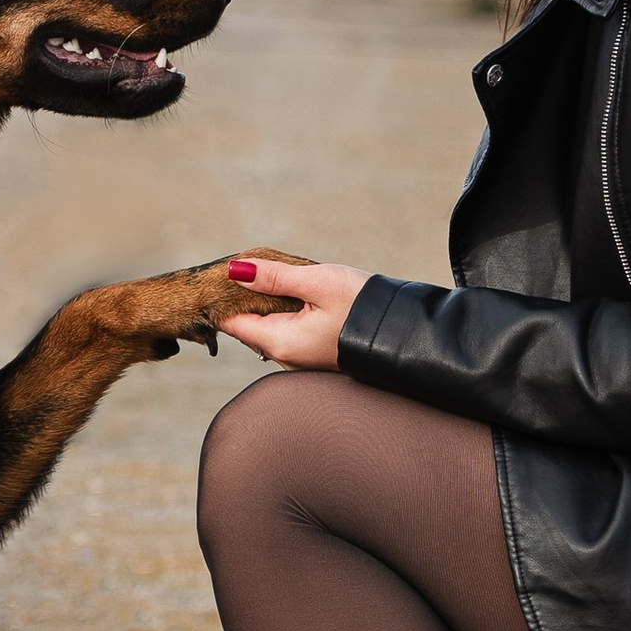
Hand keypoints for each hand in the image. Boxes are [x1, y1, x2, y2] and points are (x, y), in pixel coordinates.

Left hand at [217, 257, 369, 370]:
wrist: (405, 332)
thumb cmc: (362, 306)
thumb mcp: (316, 282)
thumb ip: (273, 277)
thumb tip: (234, 270)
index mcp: (281, 343)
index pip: (233, 323)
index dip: (226, 297)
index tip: (230, 272)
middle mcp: (287, 360)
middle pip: (250, 327)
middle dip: (249, 299)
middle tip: (261, 268)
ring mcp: (302, 362)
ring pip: (271, 330)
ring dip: (271, 306)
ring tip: (283, 280)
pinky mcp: (317, 357)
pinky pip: (290, 335)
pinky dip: (288, 316)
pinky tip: (302, 299)